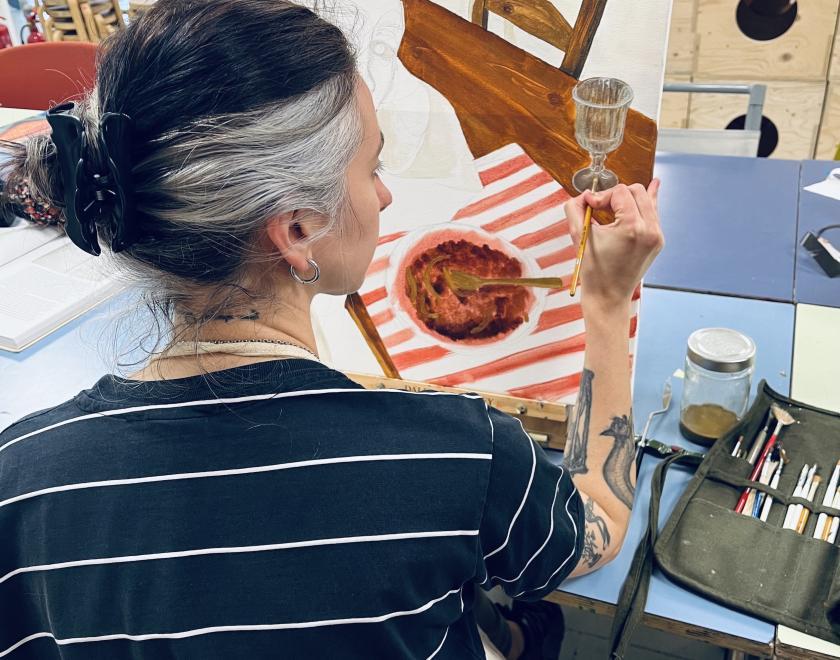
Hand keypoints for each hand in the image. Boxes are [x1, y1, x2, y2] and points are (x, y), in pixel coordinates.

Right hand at [564, 180, 663, 312]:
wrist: (608, 296)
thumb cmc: (592, 269)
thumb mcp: (578, 235)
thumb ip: (575, 208)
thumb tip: (585, 194)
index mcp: (632, 228)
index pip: (620, 192)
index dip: (601, 195)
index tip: (590, 206)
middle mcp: (650, 230)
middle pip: (636, 191)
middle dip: (615, 194)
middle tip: (600, 207)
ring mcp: (657, 236)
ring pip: (647, 199)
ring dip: (630, 197)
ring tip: (618, 196)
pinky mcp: (658, 241)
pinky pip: (653, 213)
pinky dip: (647, 202)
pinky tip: (655, 185)